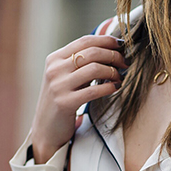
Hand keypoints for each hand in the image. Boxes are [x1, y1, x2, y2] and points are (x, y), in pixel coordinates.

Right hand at [30, 34, 127, 163]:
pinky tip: (115, 88)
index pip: (84, 41)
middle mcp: (54, 69)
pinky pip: (93, 90)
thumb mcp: (65, 78)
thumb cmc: (61, 101)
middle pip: (92, 52)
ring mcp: (58, 86)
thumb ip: (80, 65)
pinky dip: (109, 87)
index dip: (106, 40)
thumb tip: (110, 51)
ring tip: (119, 77)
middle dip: (113, 56)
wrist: (46, 129)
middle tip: (125, 63)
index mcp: (54, 59)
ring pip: (94, 69)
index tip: (121, 45)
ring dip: (113, 71)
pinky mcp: (65, 102)